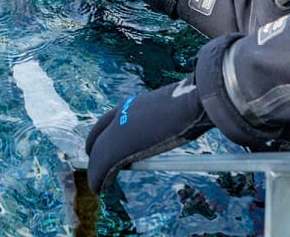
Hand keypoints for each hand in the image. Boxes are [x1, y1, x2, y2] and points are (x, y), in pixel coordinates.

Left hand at [84, 81, 211, 193]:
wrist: (192, 102)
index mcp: (134, 104)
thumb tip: (186, 130)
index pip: (110, 120)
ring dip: (97, 170)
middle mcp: (121, 113)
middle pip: (98, 136)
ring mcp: (117, 129)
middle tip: (97, 168)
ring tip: (98, 184)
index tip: (108, 149)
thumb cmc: (194, 105)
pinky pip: (101, 166)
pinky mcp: (116, 146)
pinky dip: (98, 178)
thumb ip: (168, 123)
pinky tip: (99, 187)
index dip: (106, 137)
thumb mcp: (177, 113)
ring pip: (98, 153)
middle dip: (95, 153)